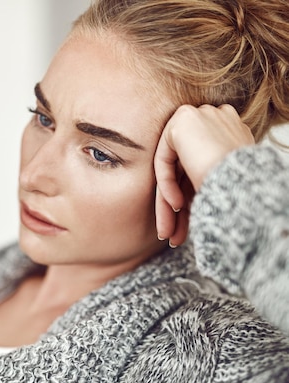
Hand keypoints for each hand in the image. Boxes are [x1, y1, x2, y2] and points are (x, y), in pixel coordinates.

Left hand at [154, 104, 254, 246]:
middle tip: (172, 237)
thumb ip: (201, 185)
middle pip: (184, 171)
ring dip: (168, 206)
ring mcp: (199, 117)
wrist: (247, 181)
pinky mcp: (182, 121)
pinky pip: (165, 159)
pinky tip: (176, 206)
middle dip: (177, 209)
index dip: (191, 200)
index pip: (199, 170)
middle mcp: (213, 121)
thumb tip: (183, 206)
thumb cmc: (243, 193)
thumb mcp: (221, 188)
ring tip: (168, 235)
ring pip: (173, 170)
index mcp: (228, 133)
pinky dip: (167, 184)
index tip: (186, 228)